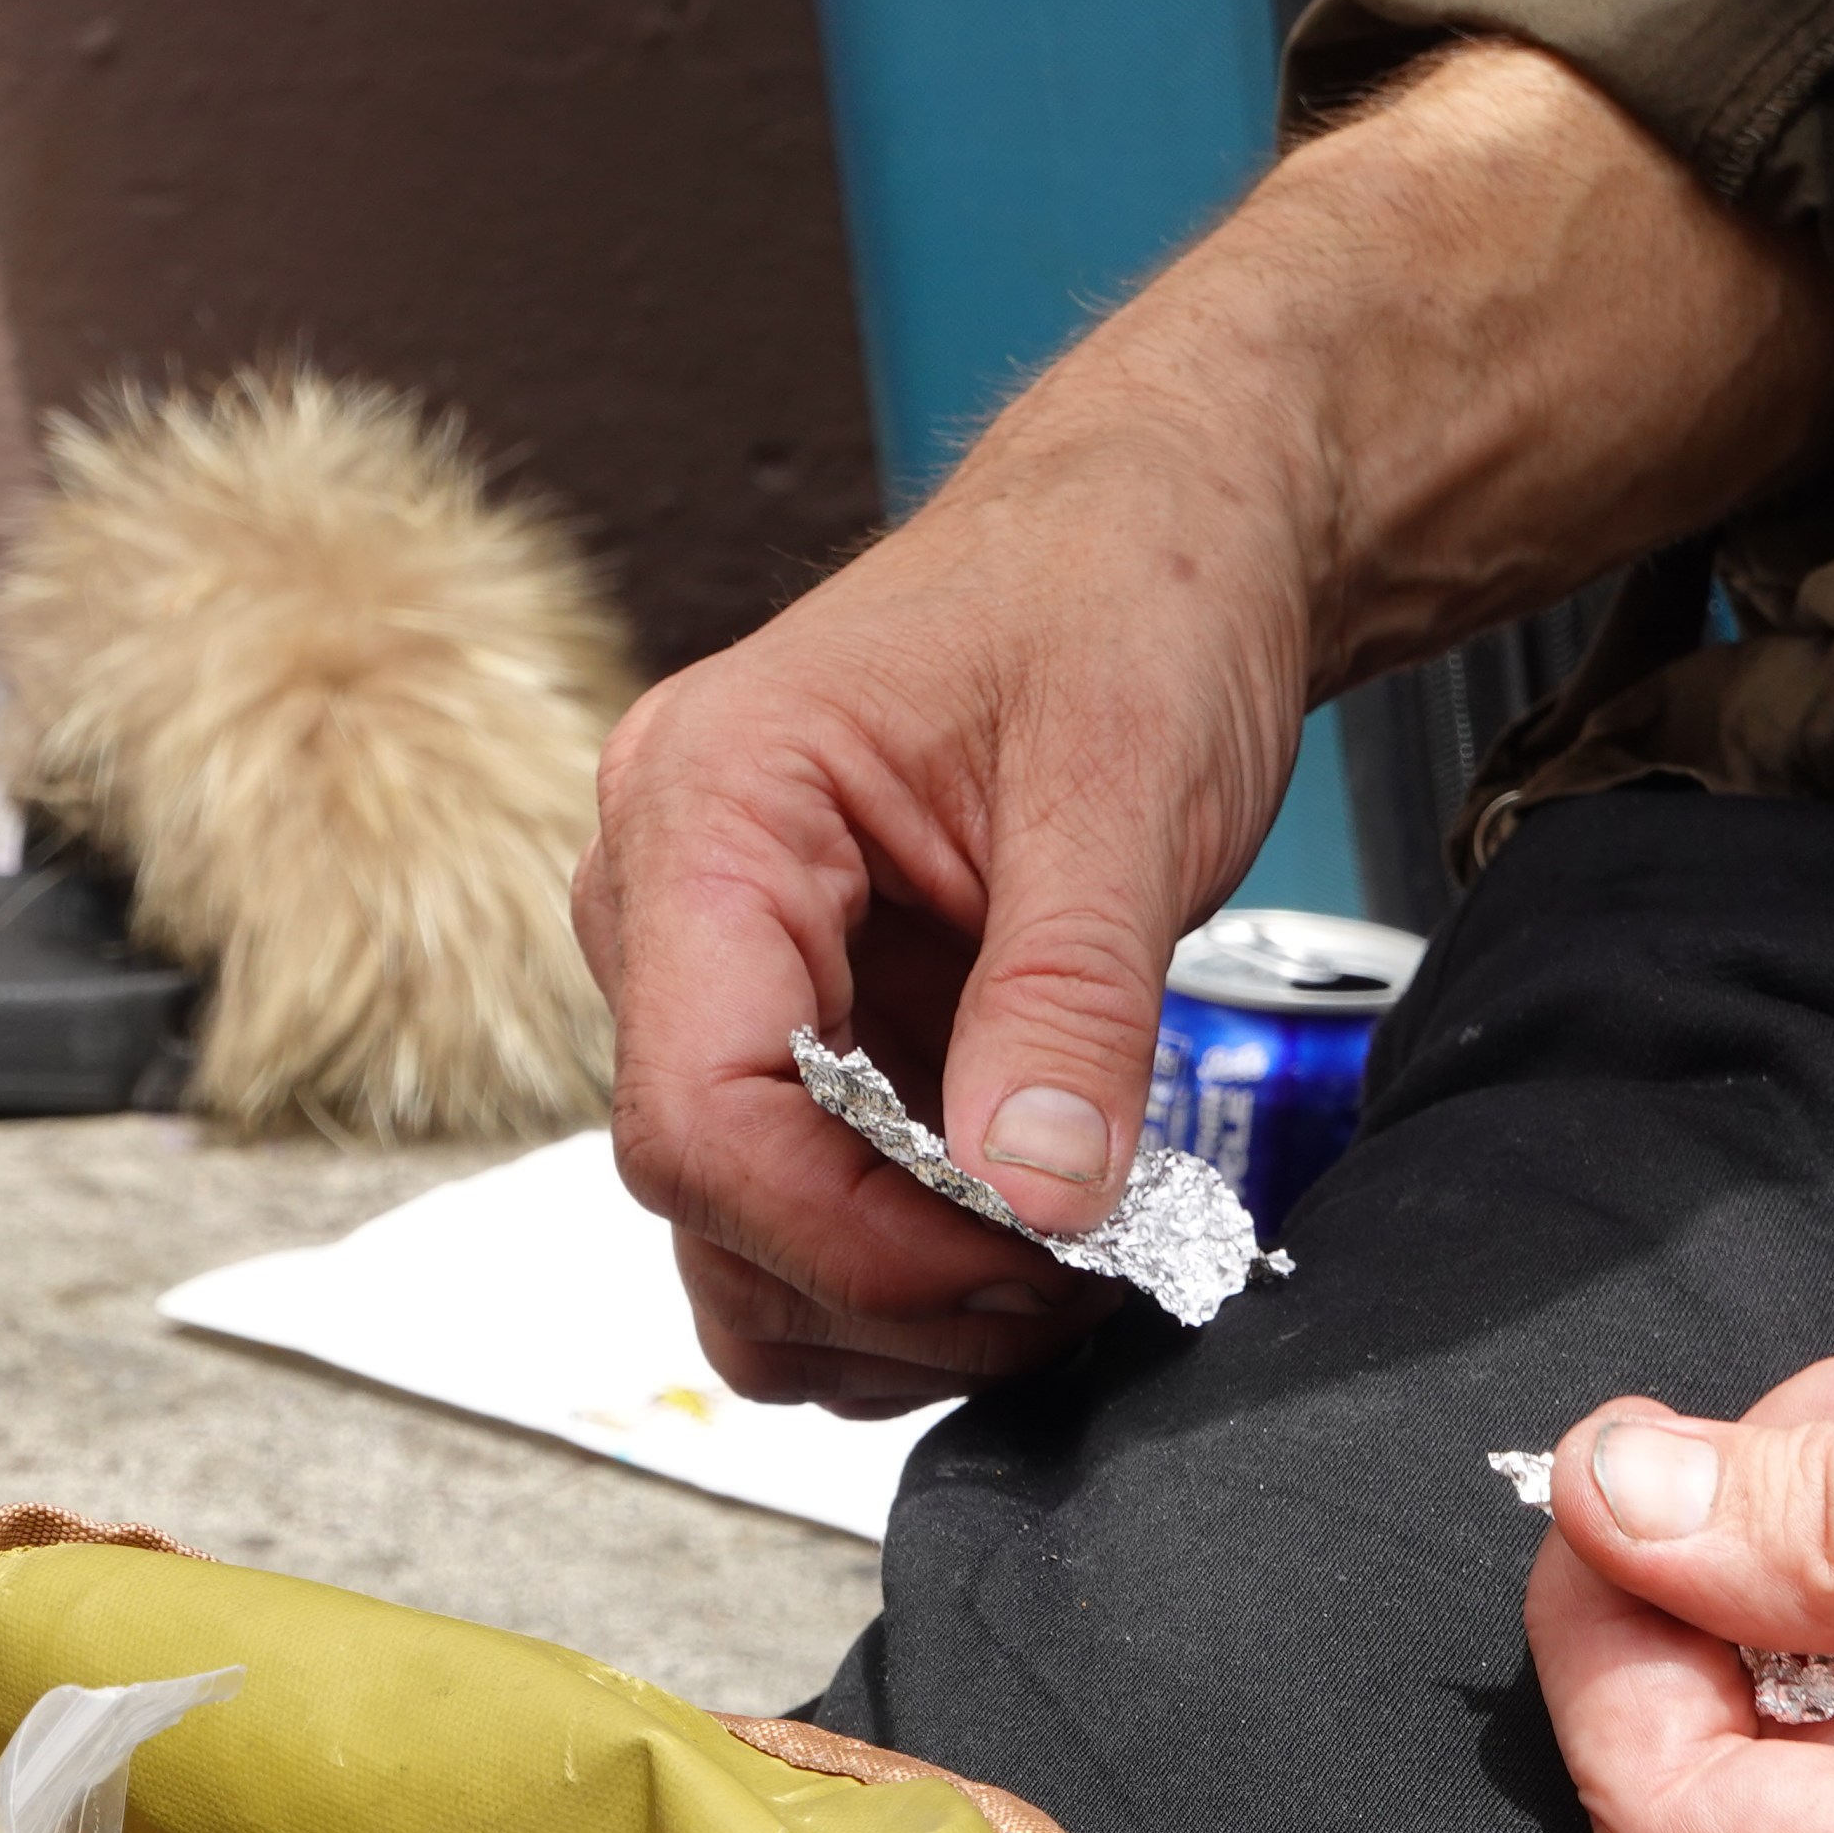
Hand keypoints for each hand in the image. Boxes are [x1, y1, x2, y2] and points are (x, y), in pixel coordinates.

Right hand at [574, 425, 1301, 1414]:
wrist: (1165, 526)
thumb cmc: (1127, 590)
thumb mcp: (1128, 782)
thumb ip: (1072, 1001)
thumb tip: (1034, 1197)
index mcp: (706, 811)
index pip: (695, 1116)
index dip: (856, 1239)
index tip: (1032, 1262)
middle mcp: (668, 904)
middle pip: (707, 1201)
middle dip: (894, 1283)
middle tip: (1087, 1277)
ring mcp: (724, 980)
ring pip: (739, 1242)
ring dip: (897, 1305)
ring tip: (1073, 1266)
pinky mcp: (802, 1031)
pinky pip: (806, 1213)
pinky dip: (912, 1270)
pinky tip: (1034, 1237)